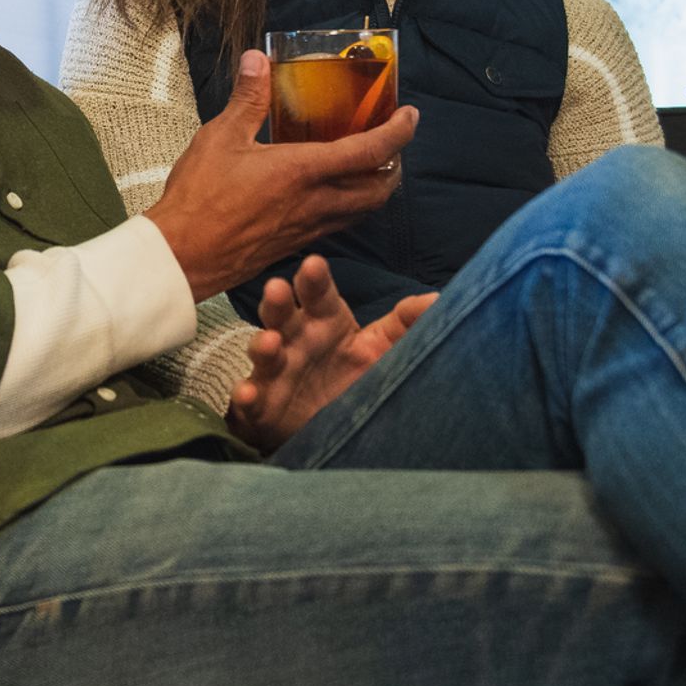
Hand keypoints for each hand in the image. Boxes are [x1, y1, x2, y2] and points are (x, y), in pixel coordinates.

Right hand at [145, 51, 418, 302]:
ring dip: (376, 187)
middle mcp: (318, 202)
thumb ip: (249, 99)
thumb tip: (258, 60)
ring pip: (363, 210)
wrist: (184, 258)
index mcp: (305, 171)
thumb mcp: (221, 137)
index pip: (371, 151)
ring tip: (368, 164)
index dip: (399, 132)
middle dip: (395, 165)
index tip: (410, 115)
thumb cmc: (200, 197)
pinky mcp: (297, 243)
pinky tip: (330, 191)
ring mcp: (309, 228)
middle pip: (380, 189)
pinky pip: (339, 223)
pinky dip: (350, 205)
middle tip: (391, 142)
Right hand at [228, 255, 438, 451]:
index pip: (319, 294)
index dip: (314, 279)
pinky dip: (247, 397)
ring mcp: (275, 371)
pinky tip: (248, 394)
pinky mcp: (261, 405)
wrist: (330, 421)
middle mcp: (295, 339)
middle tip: (277, 288)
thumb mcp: (383, 345)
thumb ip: (407, 323)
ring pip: (264, 353)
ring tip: (268, 342)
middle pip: (282, 314)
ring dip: (261, 345)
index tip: (314, 264)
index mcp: (325, 320)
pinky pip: (250, 400)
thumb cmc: (352, 370)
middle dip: (277, 301)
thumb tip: (438, 300)